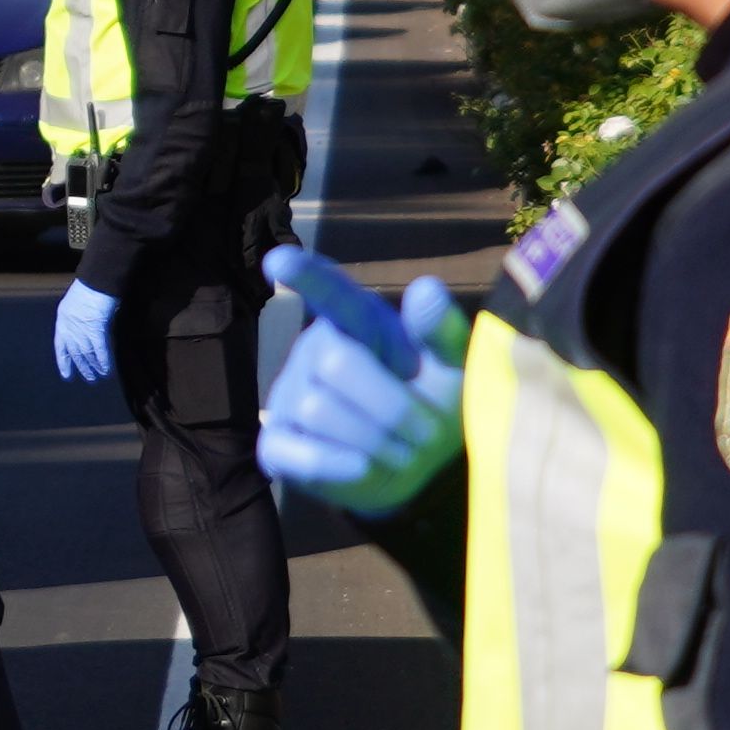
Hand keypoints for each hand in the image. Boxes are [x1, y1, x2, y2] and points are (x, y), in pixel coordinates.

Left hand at [51, 278, 117, 381]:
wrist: (95, 282)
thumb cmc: (88, 288)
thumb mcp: (76, 304)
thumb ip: (78, 318)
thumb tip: (87, 330)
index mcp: (62, 320)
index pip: (60, 346)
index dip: (63, 361)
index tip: (66, 374)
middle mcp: (70, 328)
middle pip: (75, 352)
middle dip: (81, 366)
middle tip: (88, 378)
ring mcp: (82, 330)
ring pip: (87, 354)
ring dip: (93, 366)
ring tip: (98, 376)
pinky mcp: (95, 330)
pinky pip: (99, 350)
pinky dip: (103, 360)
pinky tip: (106, 369)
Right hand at [261, 248, 468, 513]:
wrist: (417, 468)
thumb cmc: (433, 401)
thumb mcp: (453, 367)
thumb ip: (441, 330)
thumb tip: (425, 287)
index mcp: (357, 323)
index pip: (330, 292)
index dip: (305, 275)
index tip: (279, 261)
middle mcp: (314, 351)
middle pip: (336, 364)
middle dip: (391, 406)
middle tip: (427, 432)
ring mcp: (290, 397)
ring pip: (317, 410)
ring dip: (374, 440)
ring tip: (401, 451)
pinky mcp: (277, 444)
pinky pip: (299, 453)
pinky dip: (336, 465)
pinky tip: (361, 467)